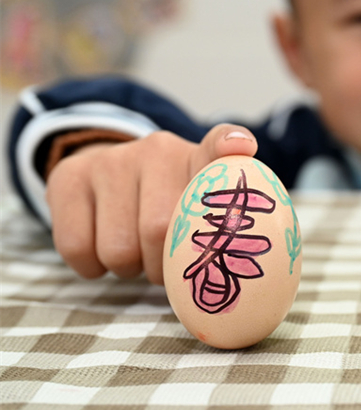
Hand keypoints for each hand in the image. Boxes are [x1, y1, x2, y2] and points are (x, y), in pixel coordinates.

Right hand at [45, 125, 257, 283]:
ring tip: (136, 250)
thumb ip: (226, 223)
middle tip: (164, 262)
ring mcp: (111, 161)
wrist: (108, 176)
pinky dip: (93, 266)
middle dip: (162, 266)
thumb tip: (238, 250)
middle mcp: (159, 149)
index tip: (242, 147)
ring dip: (128, 267)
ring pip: (117, 249)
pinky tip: (103, 247)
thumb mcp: (201, 205)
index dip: (230, 145)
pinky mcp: (70, 178)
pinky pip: (78, 248)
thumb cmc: (169, 204)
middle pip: (159, 231)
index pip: (220, 142)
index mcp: (201, 157)